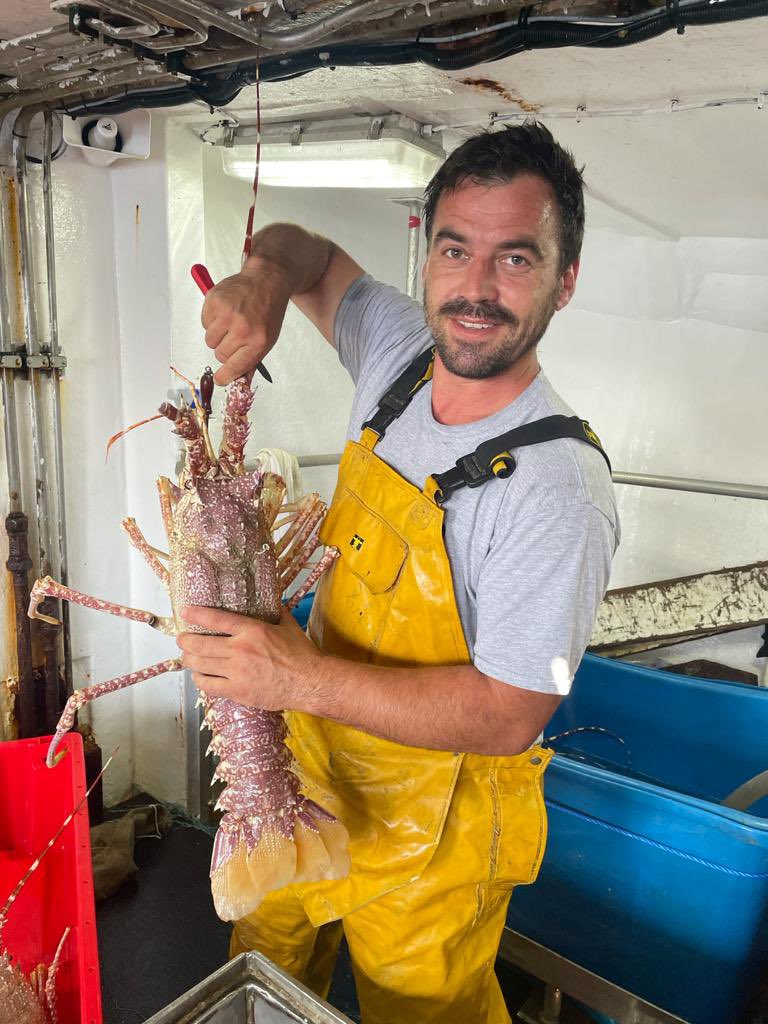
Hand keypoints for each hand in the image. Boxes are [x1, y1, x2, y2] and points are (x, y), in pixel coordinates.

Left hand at [176, 604, 323, 710]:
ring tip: (187, 657)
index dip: (196, 615)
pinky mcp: (237, 691)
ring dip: (189, 660)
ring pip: (199, 665)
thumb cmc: (301, 654)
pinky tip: (201, 676)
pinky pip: (208, 685)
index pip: (216, 619)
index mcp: (252, 631)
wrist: (310, 682)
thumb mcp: (288, 625)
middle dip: (185, 641)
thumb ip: (275, 611)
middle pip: (199, 644)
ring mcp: (237, 672)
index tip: (185, 612)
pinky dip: (200, 679)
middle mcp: (241, 650)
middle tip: (182, 639)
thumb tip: (270, 599)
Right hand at [201, 259, 290, 385]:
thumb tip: (240, 382)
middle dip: (224, 349)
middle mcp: (242, 328)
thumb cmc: (267, 312)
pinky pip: (204, 322)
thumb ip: (251, 361)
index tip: (220, 379)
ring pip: (209, 340)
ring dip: (217, 334)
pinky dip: (212, 319)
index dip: (225, 376)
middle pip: (219, 355)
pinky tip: (226, 311)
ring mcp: (227, 313)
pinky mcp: (215, 300)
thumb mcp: (267, 339)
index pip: (234, 367)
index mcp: (257, 341)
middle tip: (234, 336)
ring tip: (230, 322)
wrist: (267, 281)